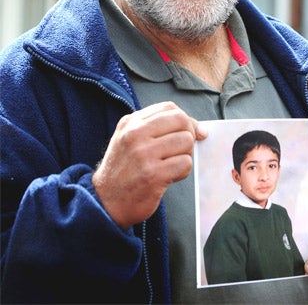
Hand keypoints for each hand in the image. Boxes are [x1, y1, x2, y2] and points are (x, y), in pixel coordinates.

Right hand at [92, 101, 206, 228]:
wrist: (105, 202)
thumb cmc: (124, 170)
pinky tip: (170, 176)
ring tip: (173, 164)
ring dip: (186, 154)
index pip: (169, 108)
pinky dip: (183, 171)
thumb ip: (158, 128)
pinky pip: (185, 163)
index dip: (185, 119)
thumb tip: (200, 128)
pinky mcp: (153, 175)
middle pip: (181, 121)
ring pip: (186, 141)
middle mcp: (135, 134)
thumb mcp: (130, 139)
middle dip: (189, 134)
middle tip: (183, 149)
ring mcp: (144, 154)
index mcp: (130, 123)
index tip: (189, 131)